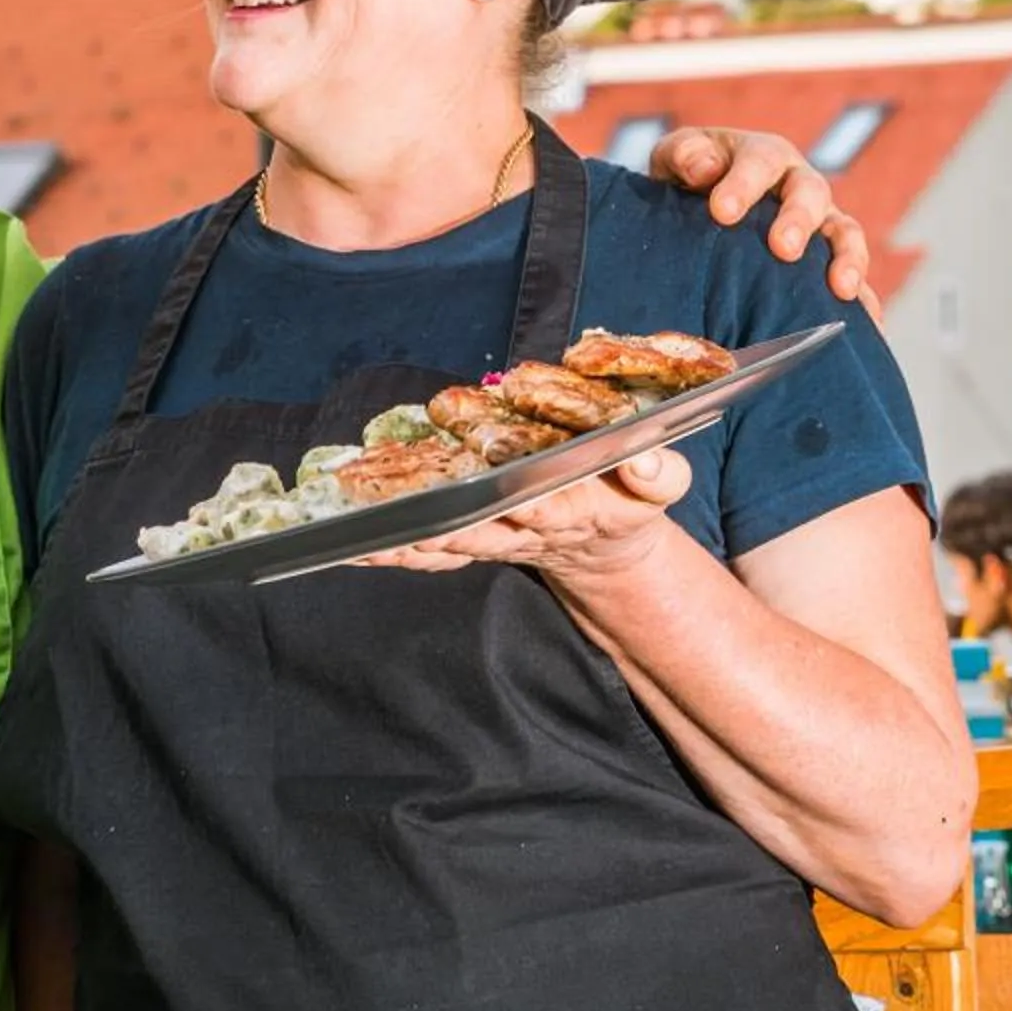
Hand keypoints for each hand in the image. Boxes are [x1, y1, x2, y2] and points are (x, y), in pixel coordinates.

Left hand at [358, 449, 690, 583]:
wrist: (602, 541)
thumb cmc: (626, 499)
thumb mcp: (658, 487)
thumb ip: (658, 474)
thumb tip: (646, 459)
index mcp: (577, 511)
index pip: (552, 509)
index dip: (533, 506)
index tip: (517, 499)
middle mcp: (527, 530)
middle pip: (486, 533)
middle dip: (450, 532)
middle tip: (416, 529)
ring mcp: (495, 539)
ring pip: (448, 545)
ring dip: (410, 546)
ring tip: (368, 542)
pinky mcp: (471, 541)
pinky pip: (427, 550)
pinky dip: (392, 551)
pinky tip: (353, 549)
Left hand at [649, 127, 875, 305]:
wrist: (699, 206)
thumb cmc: (691, 178)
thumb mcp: (677, 158)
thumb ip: (685, 154)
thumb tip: (705, 169)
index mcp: (763, 155)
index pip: (761, 162)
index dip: (744, 185)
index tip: (722, 212)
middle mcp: (799, 185)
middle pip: (811, 193)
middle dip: (799, 220)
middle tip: (783, 249)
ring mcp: (820, 223)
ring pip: (844, 232)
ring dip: (848, 258)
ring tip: (842, 288)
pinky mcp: (829, 261)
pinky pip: (854, 277)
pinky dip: (865, 300)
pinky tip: (870, 326)